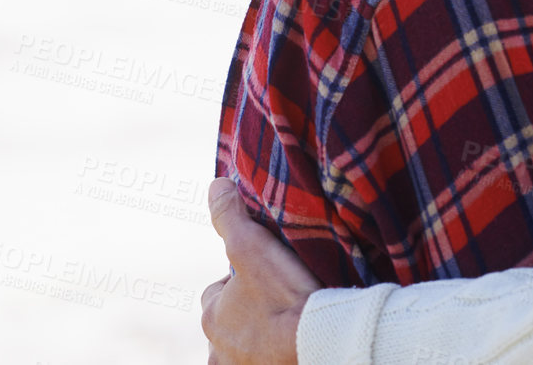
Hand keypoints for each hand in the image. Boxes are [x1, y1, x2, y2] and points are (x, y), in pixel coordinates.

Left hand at [200, 178, 317, 364]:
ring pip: (244, 349)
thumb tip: (216, 185)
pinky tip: (291, 344)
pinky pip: (263, 362)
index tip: (265, 273)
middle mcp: (219, 351)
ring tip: (288, 322)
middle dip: (247, 313)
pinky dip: (272, 354)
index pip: (216, 293)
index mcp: (212, 317)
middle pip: (230, 324)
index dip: (239, 281)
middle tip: (280, 298)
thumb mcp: (254, 246)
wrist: (320, 340)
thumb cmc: (285, 295)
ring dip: (259, 337)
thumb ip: (231, 217)